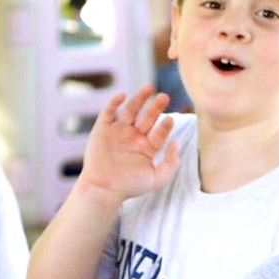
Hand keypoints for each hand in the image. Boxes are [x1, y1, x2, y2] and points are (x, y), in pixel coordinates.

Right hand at [75, 85, 179, 205]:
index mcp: (147, 147)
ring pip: (130, 110)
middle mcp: (134, 137)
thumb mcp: (157, 179)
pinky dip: (114, 103)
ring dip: (139, 99)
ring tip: (149, 88)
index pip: (159, 132)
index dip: (165, 126)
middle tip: (164, 97)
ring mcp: (118, 131)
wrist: (103, 189)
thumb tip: (176, 142)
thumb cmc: (130, 187)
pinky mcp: (102, 129)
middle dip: (156, 107)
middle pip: (147, 117)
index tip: (170, 120)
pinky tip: (122, 96)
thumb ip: (171, 164)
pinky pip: (108, 112)